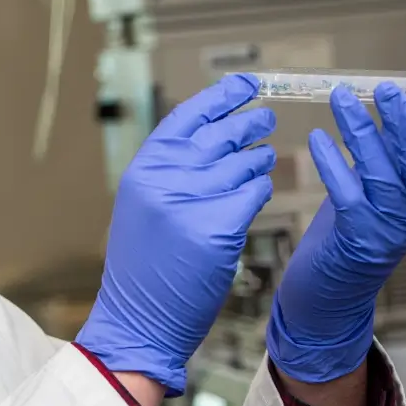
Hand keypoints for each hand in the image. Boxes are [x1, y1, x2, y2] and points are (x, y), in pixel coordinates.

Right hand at [76, 74, 275, 393]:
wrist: (139, 321)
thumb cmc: (145, 268)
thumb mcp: (144, 207)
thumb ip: (171, 170)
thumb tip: (215, 135)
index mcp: (143, 169)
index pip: (187, 117)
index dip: (220, 97)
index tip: (245, 84)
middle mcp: (164, 179)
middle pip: (220, 136)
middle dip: (249, 125)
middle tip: (266, 120)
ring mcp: (190, 202)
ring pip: (243, 164)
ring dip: (258, 161)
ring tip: (264, 160)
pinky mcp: (217, 227)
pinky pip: (254, 193)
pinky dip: (260, 192)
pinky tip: (257, 194)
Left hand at [267, 78, 405, 383]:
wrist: (332, 291)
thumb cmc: (359, 226)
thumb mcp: (387, 181)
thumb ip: (400, 142)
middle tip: (387, 89)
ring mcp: (387, 229)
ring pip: (381, 177)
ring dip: (360, 133)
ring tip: (340, 98)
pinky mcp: (354, 239)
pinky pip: (347, 196)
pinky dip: (331, 164)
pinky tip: (317, 138)